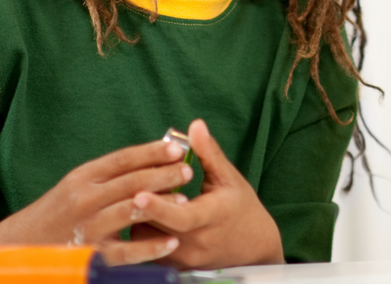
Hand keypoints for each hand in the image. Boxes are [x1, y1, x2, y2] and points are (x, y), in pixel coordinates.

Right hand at [0, 137, 191, 263]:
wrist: (19, 247)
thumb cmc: (56, 214)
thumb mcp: (75, 186)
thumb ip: (107, 175)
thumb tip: (149, 158)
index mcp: (82, 177)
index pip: (123, 159)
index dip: (152, 152)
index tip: (177, 147)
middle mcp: (84, 198)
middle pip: (132, 181)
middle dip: (163, 174)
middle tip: (188, 170)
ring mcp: (88, 227)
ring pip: (131, 210)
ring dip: (161, 203)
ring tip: (184, 199)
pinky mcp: (90, 254)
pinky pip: (126, 251)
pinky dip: (150, 246)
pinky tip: (170, 242)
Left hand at [124, 119, 282, 267]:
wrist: (251, 247)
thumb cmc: (240, 208)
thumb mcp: (229, 178)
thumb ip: (209, 153)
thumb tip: (195, 125)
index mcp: (213, 217)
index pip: (181, 217)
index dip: (159, 207)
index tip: (139, 194)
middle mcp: (197, 242)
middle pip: (156, 225)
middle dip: (144, 200)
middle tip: (142, 179)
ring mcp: (183, 257)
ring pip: (146, 236)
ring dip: (140, 214)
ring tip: (149, 195)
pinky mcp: (173, 265)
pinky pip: (146, 245)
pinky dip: (143, 227)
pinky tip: (150, 211)